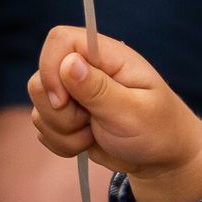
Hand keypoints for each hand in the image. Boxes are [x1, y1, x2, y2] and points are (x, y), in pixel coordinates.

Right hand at [28, 26, 201, 201]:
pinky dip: (63, 143)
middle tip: (91, 123)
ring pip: (39, 108)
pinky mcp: (67, 117)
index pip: (59, 40)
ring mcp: (73, 94)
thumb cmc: (158, 131)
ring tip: (96, 135)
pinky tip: (89, 142)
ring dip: (64, 132)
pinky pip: (43, 128)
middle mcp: (86, 70)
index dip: (51, 68)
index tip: (63, 101)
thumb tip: (69, 63)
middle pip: (40, 78)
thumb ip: (99, 89)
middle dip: (60, 112)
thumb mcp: (133, 112)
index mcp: (107, 57)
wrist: (162, 161)